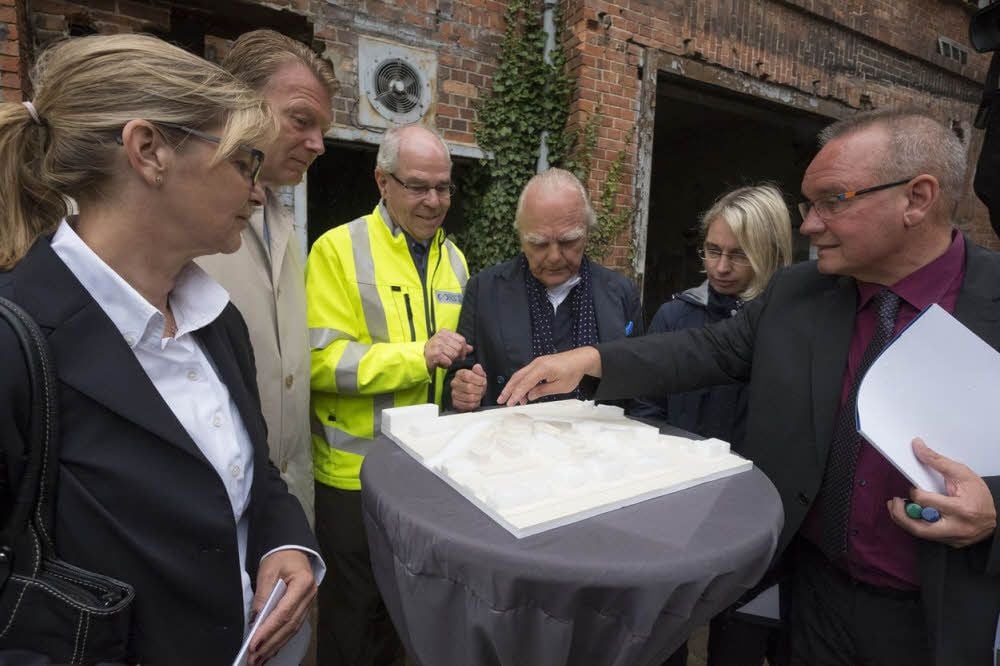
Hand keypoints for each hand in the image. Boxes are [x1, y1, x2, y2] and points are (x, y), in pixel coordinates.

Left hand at [248, 550, 315, 665]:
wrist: (293, 550)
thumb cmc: (281, 557)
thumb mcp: (267, 571)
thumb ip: (262, 596)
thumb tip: (256, 620)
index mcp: (303, 583)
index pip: (284, 612)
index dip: (268, 630)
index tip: (254, 644)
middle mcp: (309, 596)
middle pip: (289, 625)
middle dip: (270, 644)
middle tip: (254, 659)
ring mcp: (309, 603)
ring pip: (292, 630)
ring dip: (275, 646)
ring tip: (259, 659)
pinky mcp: (304, 608)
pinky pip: (293, 627)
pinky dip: (281, 640)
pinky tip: (270, 650)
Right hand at [424, 329, 472, 370]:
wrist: (421, 358)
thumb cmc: (436, 351)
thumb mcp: (447, 345)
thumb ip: (459, 345)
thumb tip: (471, 348)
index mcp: (444, 332)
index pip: (462, 339)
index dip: (464, 349)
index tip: (461, 355)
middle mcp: (440, 337)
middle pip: (459, 347)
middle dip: (457, 356)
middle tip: (451, 359)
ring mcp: (437, 345)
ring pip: (454, 355)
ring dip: (451, 361)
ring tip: (445, 360)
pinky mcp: (435, 354)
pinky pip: (448, 361)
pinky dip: (446, 365)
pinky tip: (441, 363)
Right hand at [452, 364, 486, 410]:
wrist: (471, 391)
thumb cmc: (475, 382)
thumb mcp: (479, 374)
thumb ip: (479, 370)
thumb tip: (477, 366)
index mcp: (459, 374)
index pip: (468, 376)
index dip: (478, 379)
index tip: (483, 381)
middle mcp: (454, 383)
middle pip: (469, 387)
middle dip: (479, 389)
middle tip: (482, 389)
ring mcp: (454, 393)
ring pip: (469, 397)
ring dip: (478, 396)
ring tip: (479, 394)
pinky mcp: (456, 403)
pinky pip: (468, 405)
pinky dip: (475, 403)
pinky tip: (476, 400)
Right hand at [497, 346, 601, 405]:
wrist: (581, 359)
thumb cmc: (573, 372)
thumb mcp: (559, 387)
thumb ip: (542, 391)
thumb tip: (530, 396)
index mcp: (542, 369)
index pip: (524, 384)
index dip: (516, 395)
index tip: (510, 403)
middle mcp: (536, 363)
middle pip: (517, 377)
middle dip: (508, 389)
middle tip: (501, 400)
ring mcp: (537, 362)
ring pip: (520, 375)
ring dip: (515, 387)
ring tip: (513, 400)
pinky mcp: (539, 363)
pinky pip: (526, 373)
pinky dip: (522, 382)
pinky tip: (524, 392)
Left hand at [887, 437, 997, 547]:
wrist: (994, 516)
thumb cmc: (979, 495)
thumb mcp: (961, 473)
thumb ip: (937, 461)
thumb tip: (918, 446)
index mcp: (961, 509)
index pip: (927, 502)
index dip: (915, 493)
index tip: (913, 488)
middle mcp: (956, 527)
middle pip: (919, 527)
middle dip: (900, 514)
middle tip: (893, 502)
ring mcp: (953, 538)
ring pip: (920, 533)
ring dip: (904, 520)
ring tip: (897, 508)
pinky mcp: (950, 543)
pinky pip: (928, 536)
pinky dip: (917, 524)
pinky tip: (913, 515)